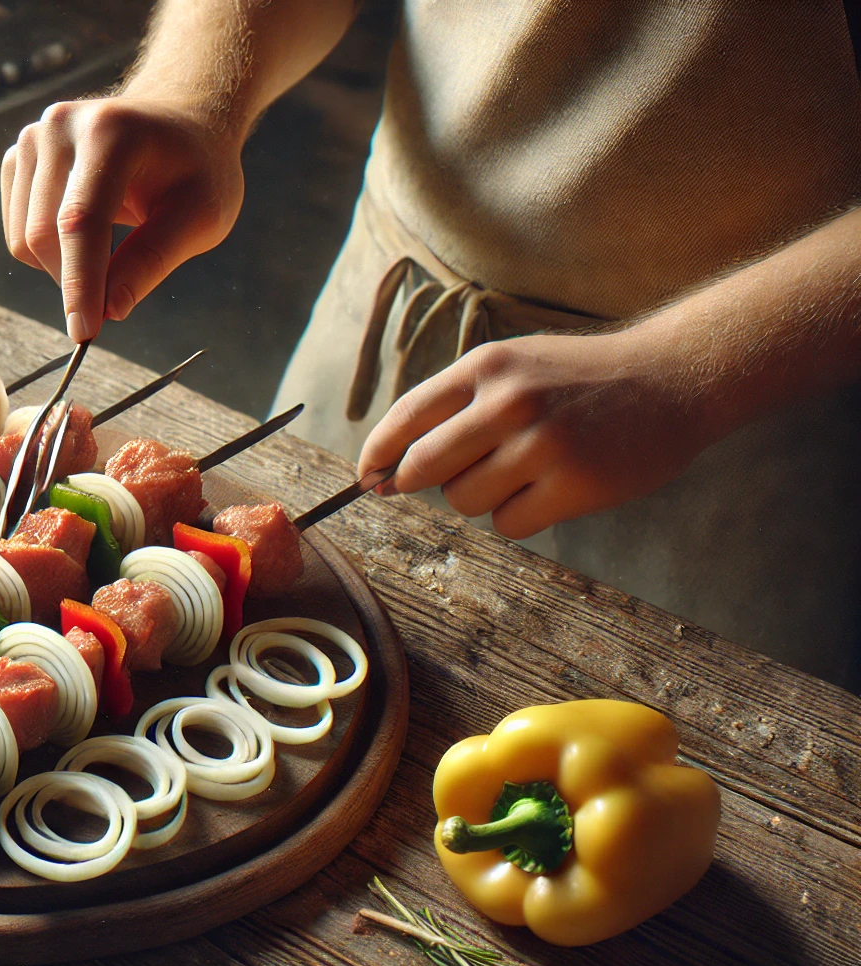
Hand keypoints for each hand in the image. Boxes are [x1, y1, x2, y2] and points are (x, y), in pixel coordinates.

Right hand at [1, 97, 244, 341]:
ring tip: (111, 252)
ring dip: (63, 268)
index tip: (85, 333)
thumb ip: (152, 261)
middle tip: (114, 298)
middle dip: (75, 282)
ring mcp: (33, 137)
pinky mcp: (17, 157)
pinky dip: (47, 252)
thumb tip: (109, 310)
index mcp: (111, 131)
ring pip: (24, 238)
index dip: (80, 282)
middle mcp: (61, 125)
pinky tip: (86, 235)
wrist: (180, 122)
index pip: (80, 220)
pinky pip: (17, 230)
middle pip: (43, 234)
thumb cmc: (197, 170)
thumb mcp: (201, 216)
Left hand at [357, 329, 717, 538]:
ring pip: (464, 501)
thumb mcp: (514, 365)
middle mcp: (509, 402)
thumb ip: (454, 406)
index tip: (367, 478)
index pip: (405, 417)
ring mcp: (543, 444)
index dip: (377, 455)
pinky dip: (518, 516)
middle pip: (424, 468)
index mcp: (486, 366)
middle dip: (424, 482)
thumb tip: (389, 466)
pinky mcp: (574, 485)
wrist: (674, 379)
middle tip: (453, 476)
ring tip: (522, 470)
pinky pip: (508, 524)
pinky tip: (549, 490)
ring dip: (481, 497)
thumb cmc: (580, 379)